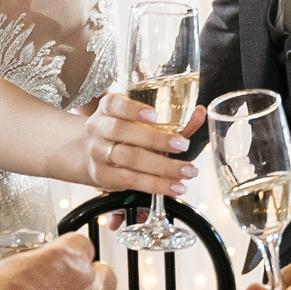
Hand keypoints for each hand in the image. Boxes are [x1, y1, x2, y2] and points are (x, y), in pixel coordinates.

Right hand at [80, 93, 201, 194]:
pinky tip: (173, 186)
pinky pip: (129, 181)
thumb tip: (200, 113)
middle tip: (182, 145)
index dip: (133, 108)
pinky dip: (154, 185)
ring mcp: (97, 153)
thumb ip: (173, 120)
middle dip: (155, 139)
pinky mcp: (102, 176)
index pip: (114, 104)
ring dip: (161, 167)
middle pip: (121, 131)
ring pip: (127, 158)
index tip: (155, 114)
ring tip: (187, 171)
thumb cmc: (125, 134)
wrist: (90, 153)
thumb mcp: (142, 123)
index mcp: (107, 109)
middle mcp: (98, 128)